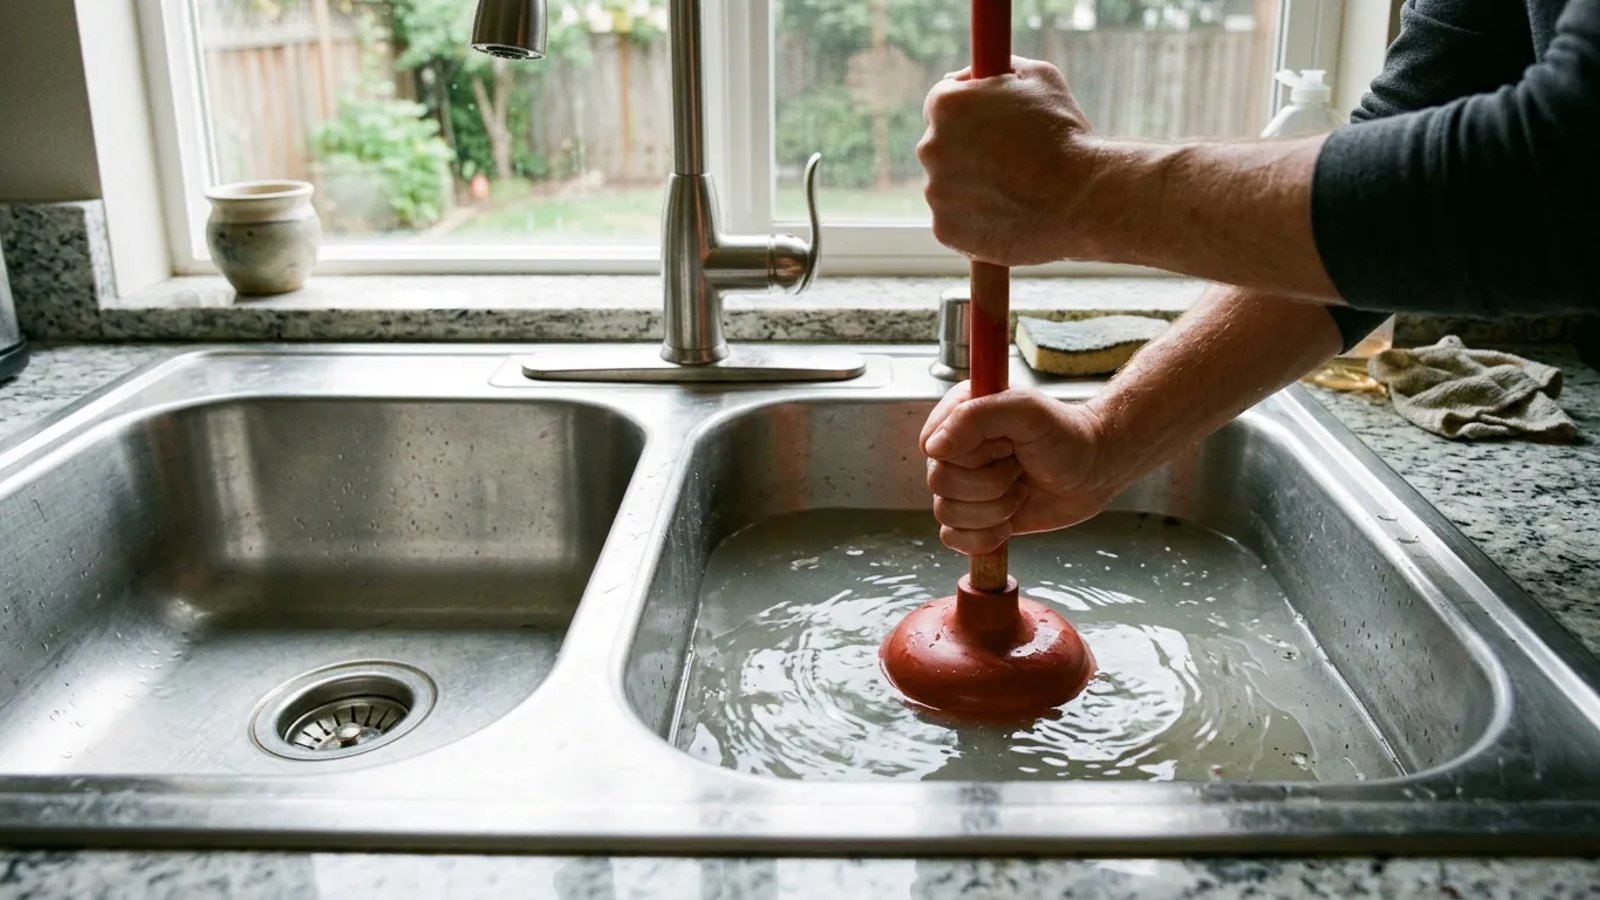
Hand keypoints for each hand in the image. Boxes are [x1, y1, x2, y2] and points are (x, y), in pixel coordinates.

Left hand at [917, 57, 1098, 266]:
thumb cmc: (1066, 136)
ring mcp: (935, 193)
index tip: (987, 123)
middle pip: (941, 146)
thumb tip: (970, 77)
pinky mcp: (945, 230)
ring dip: (973, 186)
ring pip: (948, 185)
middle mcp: (931, 147)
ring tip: (1016, 190)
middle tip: (1008, 160)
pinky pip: (956, 220)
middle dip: (967, 150)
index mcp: (947, 105)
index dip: (967, 112)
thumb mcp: (1039, 79)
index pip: (940, 104)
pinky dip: (976, 220)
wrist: (1083, 201)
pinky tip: (1008, 215)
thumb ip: (998, 70)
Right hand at [919, 385, 1125, 555]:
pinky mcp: (974, 517)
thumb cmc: (1066, 436)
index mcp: (959, 415)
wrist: (1095, 470)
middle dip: (988, 484)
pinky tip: (1009, 522)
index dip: (969, 455)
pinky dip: (983, 537)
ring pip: (946, 513)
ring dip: (993, 509)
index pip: (931, 445)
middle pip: (939, 483)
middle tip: (1019, 468)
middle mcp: (956, 450)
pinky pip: (953, 538)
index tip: (1006, 446)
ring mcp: (964, 485)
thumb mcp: (1026, 412)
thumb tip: (934, 449)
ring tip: (1020, 490)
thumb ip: (976, 417)